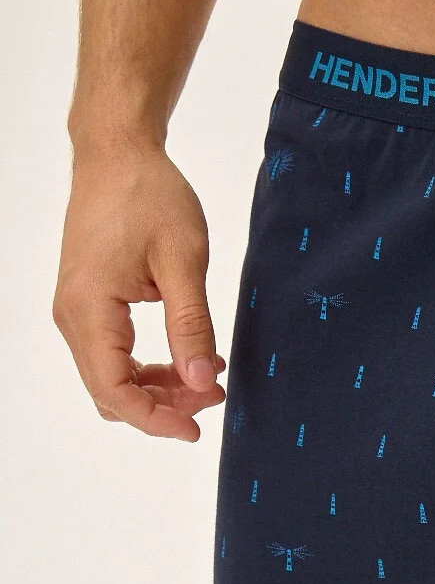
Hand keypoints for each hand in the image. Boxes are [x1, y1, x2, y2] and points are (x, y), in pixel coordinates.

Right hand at [53, 140, 225, 440]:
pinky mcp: (87, 302)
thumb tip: (202, 381)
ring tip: (206, 378)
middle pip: (109, 390)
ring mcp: (75, 310)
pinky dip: (146, 366)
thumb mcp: (183, 261)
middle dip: (161, 405)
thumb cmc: (149, 196)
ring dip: (156, 387)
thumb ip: (192, 325)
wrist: (118, 154)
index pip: (113, 389)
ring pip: (109, 376)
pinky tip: (187, 358)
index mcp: (89, 308)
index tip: (197, 428)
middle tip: (213, 395)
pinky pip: (110, 354)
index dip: (154, 418)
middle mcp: (72, 315)